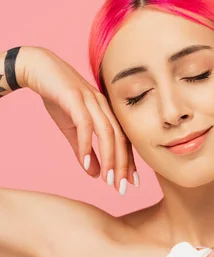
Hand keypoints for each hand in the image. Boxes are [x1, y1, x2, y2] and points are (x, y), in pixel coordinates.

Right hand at [23, 46, 137, 191]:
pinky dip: (86, 144)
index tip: (131, 182)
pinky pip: (85, 123)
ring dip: (109, 158)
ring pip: (107, 132)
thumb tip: (95, 174)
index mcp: (107, 112)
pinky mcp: (74, 97)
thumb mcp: (71, 129)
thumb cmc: (57, 97)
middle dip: (122, 165)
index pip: (123, 139)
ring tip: (107, 180)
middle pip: (120, 138)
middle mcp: (103, 105)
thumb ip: (83, 151)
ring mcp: (90, 100)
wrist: (38, 69)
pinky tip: (85, 161)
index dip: (129, 161)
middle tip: (121, 188)